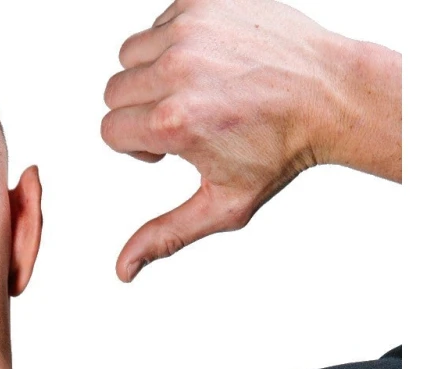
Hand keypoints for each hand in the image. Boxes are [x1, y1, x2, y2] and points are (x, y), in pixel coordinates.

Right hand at [102, 0, 400, 278]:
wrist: (331, 93)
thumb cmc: (280, 151)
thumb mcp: (222, 206)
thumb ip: (166, 236)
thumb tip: (123, 271)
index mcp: (174, 121)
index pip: (110, 130)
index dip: (135, 146)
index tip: (168, 147)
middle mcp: (177, 69)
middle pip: (114, 91)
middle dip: (138, 110)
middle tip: (182, 119)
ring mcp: (191, 28)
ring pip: (131, 53)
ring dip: (151, 73)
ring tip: (194, 88)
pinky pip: (160, 21)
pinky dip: (174, 40)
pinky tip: (209, 61)